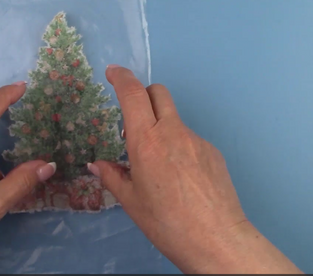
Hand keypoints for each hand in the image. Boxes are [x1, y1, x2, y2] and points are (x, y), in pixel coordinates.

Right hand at [89, 66, 301, 273]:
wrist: (216, 240)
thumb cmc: (165, 222)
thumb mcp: (131, 201)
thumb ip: (111, 176)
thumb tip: (95, 164)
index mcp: (146, 141)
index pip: (133, 95)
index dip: (121, 77)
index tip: (113, 72)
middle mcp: (172, 132)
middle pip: (158, 92)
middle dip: (143, 94)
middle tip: (134, 118)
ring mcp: (196, 140)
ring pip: (174, 118)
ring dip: (160, 126)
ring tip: (158, 163)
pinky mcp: (212, 151)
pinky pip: (189, 138)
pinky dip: (178, 145)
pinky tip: (180, 177)